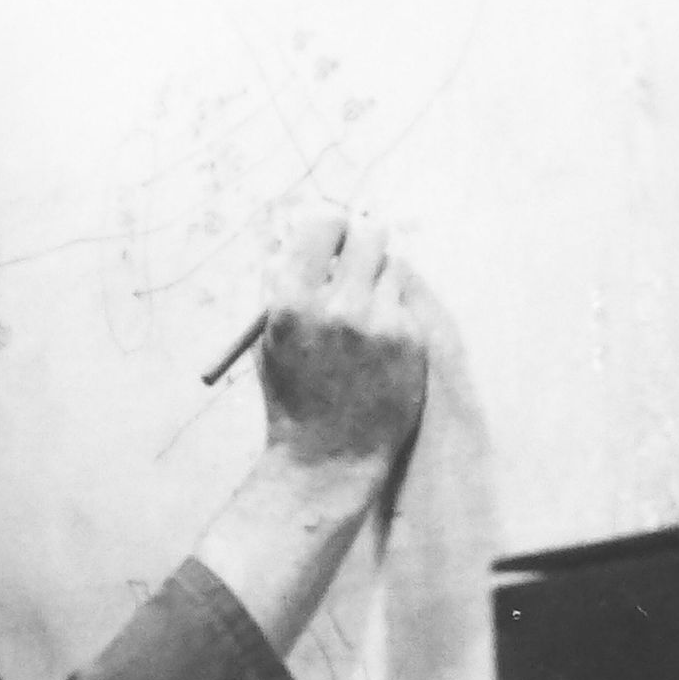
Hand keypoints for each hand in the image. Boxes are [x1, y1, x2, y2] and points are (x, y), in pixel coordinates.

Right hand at [255, 207, 428, 474]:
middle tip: (354, 253)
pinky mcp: (410, 340)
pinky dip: (390, 311)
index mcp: (291, 302)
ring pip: (391, 264)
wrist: (329, 456)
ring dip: (376, 276)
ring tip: (360, 312)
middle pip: (367, 232)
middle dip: (360, 238)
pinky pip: (403, 301)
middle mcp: (338, 307)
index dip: (327, 224)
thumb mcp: (268, 337)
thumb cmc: (292, 394)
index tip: (330, 232)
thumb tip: (292, 230)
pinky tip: (374, 344)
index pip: (321, 223)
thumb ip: (279, 282)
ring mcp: (379, 324)